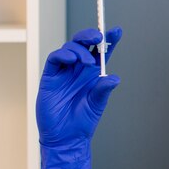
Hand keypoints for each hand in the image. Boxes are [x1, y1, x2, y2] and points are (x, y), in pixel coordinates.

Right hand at [36, 27, 121, 168]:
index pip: (102, 52)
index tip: (117, 31)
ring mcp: (64, 72)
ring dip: (79, 48)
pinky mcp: (50, 77)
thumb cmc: (83, 121)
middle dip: (91, 36)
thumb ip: (103, 89)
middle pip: (84, 44)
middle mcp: (79, 69)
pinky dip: (63, 55)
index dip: (109, 40)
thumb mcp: (97, 103)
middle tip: (98, 37)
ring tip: (87, 60)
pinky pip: (55, 59)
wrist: (66, 137)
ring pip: (69, 48)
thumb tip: (114, 78)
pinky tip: (72, 60)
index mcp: (93, 73)